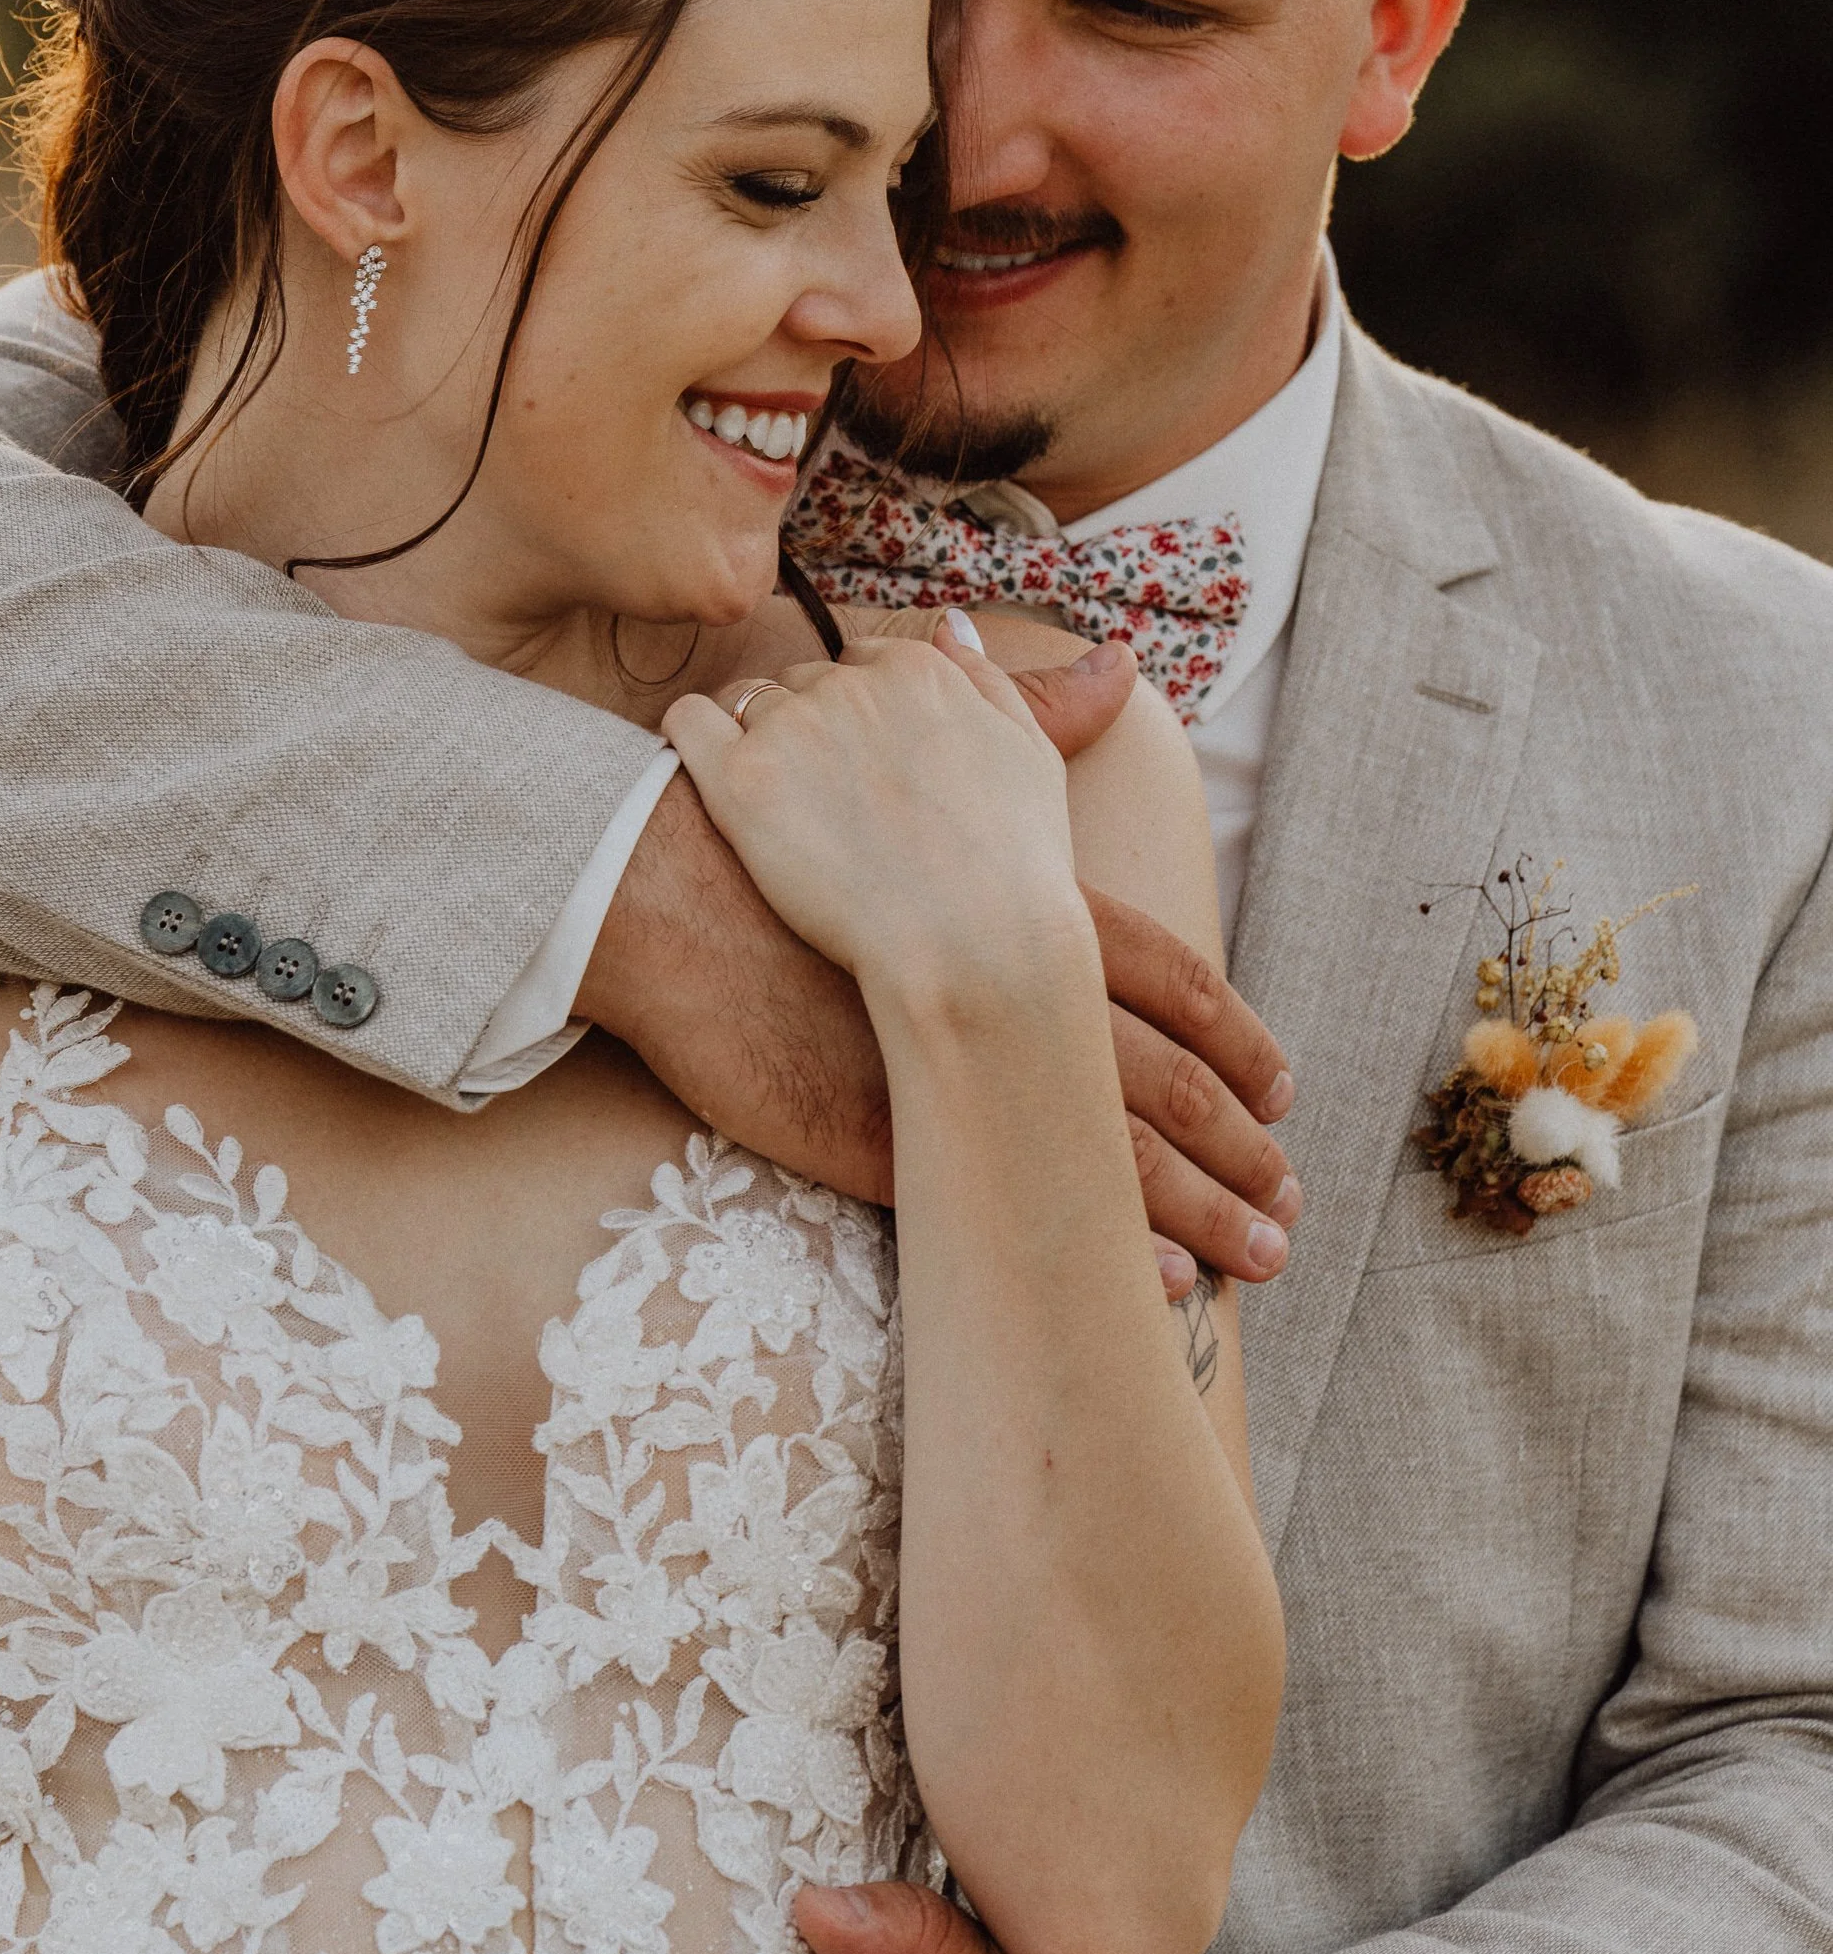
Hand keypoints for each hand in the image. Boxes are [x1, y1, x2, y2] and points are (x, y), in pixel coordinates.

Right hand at [580, 658, 1296, 1274]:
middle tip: (1291, 1204)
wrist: (663, 879)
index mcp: (1022, 910)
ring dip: (1193, 1214)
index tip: (1285, 1091)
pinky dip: (1087, 1250)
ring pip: (1102, 1158)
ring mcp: (947, 1068)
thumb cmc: (783, 816)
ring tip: (1252, 1264)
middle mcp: (1005, 990)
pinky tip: (1143, 1289)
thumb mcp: (921, 753)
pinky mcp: (882, 1135)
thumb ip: (1027, 720)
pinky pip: (1002, 1206)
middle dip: (1237, 1151)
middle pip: (1158, 1082)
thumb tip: (1116, 664)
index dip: (1235, 1038)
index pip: (1167, 980)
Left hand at [664, 635, 1085, 1001]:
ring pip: (750, 704)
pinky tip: (720, 780)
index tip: (869, 769)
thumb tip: (949, 625)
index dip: (863, 715)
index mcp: (916, 670)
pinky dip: (693, 736)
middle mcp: (849, 685)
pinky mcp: (740, 783)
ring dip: (761, 742)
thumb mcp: (1029, 752)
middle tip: (834, 805)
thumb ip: (984, 678)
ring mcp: (791, 729)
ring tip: (787, 812)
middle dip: (813, 729)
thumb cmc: (1013, 864)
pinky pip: (688, 722)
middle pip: (804, 683)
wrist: (973, 946)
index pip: (863, 661)